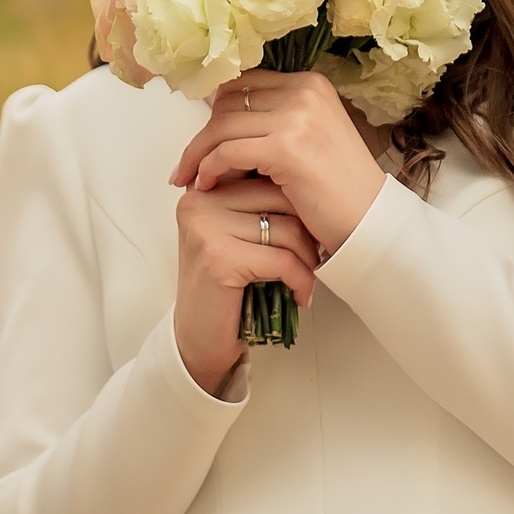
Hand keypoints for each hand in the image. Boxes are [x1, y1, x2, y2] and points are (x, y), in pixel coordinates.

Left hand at [171, 68, 388, 254]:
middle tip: (187, 165)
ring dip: (198, 153)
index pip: (244, 84)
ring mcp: (297, 116)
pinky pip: (228, 151)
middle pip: (228, 102)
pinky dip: (210, 168)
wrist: (368, 221)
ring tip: (189, 178)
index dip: (216, 111)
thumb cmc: (337, 189)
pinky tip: (206, 185)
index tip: (199, 140)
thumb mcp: (309, 139)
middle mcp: (305, 90)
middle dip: (203, 133)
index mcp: (310, 83)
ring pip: (222, 125)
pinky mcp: (286, 147)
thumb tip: (218, 119)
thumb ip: (274, 121)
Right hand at [173, 175, 319, 395]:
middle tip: (314, 257)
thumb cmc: (225, 289)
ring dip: (308, 259)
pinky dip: (301, 280)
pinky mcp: (219, 258)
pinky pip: (282, 260)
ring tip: (306, 277)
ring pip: (286, 228)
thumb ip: (257, 204)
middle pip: (280, 196)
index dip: (298, 203)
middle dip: (308, 230)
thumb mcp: (237, 236)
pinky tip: (300, 295)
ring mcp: (206, 228)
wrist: (199, 339)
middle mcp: (199, 202)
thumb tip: (307, 181)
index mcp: (204, 190)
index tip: (309, 232)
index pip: (267, 174)